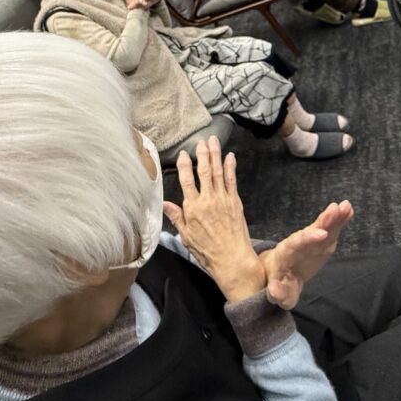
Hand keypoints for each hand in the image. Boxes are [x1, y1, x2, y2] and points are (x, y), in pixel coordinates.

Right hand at [163, 138, 264, 302]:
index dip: (185, 165)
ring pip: (218, 172)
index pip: (187, 181)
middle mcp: (208, 201)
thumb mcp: (186, 237)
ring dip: (216, 155)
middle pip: (204, 172)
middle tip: (201, 141)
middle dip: (202, 154)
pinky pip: (232, 181)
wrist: (232, 260)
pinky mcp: (236, 202)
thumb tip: (164, 204)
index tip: (184, 154)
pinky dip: (231, 167)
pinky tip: (230, 157)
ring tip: (214, 141)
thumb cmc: (208, 251)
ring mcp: (223, 200)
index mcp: (193, 209)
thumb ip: (176, 217)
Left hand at [259, 201, 354, 309]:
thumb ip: (277, 293)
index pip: (296, 244)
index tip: (322, 234)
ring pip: (322, 227)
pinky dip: (339, 220)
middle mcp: (299, 243)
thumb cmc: (280, 285)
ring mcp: (311, 241)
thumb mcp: (278, 295)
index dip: (308, 238)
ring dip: (333, 217)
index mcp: (286, 254)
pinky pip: (331, 229)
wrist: (283, 274)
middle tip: (335, 210)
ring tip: (345, 206)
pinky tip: (348, 210)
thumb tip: (274, 289)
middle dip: (323, 221)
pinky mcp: (322, 242)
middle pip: (311, 230)